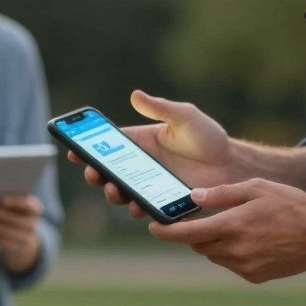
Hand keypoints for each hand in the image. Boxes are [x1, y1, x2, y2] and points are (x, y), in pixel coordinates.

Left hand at [0, 192, 43, 272]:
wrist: (24, 233)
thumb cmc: (13, 210)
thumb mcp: (13, 203)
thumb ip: (2, 200)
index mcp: (34, 208)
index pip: (28, 203)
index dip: (16, 201)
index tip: (3, 199)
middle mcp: (33, 223)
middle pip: (15, 219)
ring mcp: (26, 238)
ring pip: (6, 232)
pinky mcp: (16, 247)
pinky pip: (0, 241)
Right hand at [68, 90, 242, 217]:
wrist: (232, 165)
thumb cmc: (209, 137)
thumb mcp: (185, 116)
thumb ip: (160, 108)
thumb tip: (135, 95)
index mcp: (140, 143)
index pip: (107, 145)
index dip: (87, 148)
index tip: (73, 149)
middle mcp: (140, 166)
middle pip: (108, 172)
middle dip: (94, 174)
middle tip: (93, 173)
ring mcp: (150, 187)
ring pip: (122, 194)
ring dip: (113, 193)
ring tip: (115, 189)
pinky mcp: (162, 204)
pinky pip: (145, 209)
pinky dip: (138, 209)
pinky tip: (138, 207)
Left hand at [153, 178, 305, 282]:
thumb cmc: (291, 204)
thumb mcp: (256, 188)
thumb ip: (221, 195)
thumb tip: (192, 198)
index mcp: (232, 226)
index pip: (186, 234)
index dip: (165, 232)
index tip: (153, 228)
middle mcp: (235, 251)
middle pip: (199, 245)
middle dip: (195, 233)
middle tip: (202, 219)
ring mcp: (245, 267)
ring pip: (215, 256)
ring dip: (215, 243)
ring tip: (236, 227)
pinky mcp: (255, 276)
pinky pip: (232, 265)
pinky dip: (232, 254)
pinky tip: (252, 240)